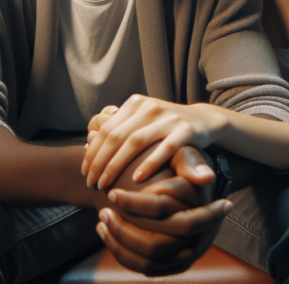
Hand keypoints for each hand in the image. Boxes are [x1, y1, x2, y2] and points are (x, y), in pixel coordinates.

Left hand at [83, 95, 227, 189]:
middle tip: (91, 182)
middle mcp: (149, 107)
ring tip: (106, 184)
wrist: (204, 120)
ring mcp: (168, 118)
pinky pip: (164, 149)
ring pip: (135, 142)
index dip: (92, 151)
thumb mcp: (144, 119)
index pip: (106, 129)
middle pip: (116, 136)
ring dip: (117, 165)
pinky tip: (136, 180)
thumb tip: (88, 143)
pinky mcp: (186, 131)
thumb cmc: (166, 127)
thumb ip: (122, 128)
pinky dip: (149, 164)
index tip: (84, 172)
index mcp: (135, 103)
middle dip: (100, 162)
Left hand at [98, 146, 230, 274]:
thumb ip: (190, 162)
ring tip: (102, 216)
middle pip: (156, 240)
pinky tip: (105, 230)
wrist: (185, 193)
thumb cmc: (179, 167)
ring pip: (150, 255)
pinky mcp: (174, 264)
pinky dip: (121, 251)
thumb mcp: (186, 157)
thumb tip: (206, 177)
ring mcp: (187, 253)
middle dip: (124, 226)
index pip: (164, 209)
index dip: (136, 204)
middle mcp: (200, 235)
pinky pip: (145, 266)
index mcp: (203, 208)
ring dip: (120, 238)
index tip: (113, 193)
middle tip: (105, 207)